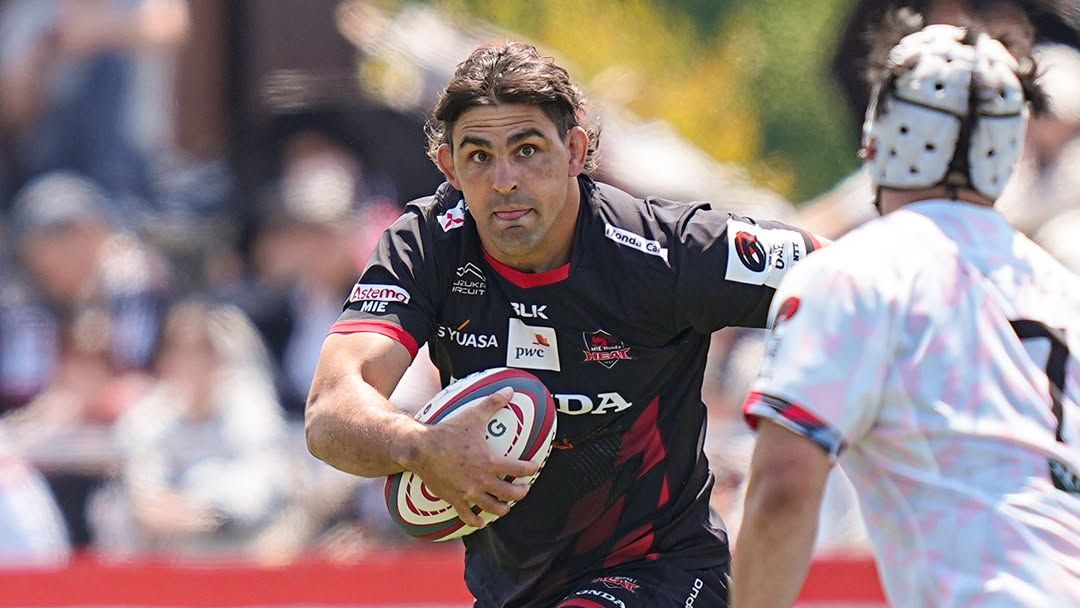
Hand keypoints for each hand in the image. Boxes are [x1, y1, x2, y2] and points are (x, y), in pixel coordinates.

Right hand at [407, 387, 539, 527]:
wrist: (420, 448)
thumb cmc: (448, 431)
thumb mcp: (473, 415)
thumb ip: (493, 403)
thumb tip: (509, 390)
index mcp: (489, 462)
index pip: (518, 469)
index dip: (530, 468)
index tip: (534, 466)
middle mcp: (481, 480)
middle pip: (509, 493)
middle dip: (520, 492)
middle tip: (524, 490)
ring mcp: (468, 492)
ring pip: (492, 507)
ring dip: (503, 508)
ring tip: (506, 506)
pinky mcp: (454, 499)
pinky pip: (468, 516)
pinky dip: (476, 521)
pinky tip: (481, 522)